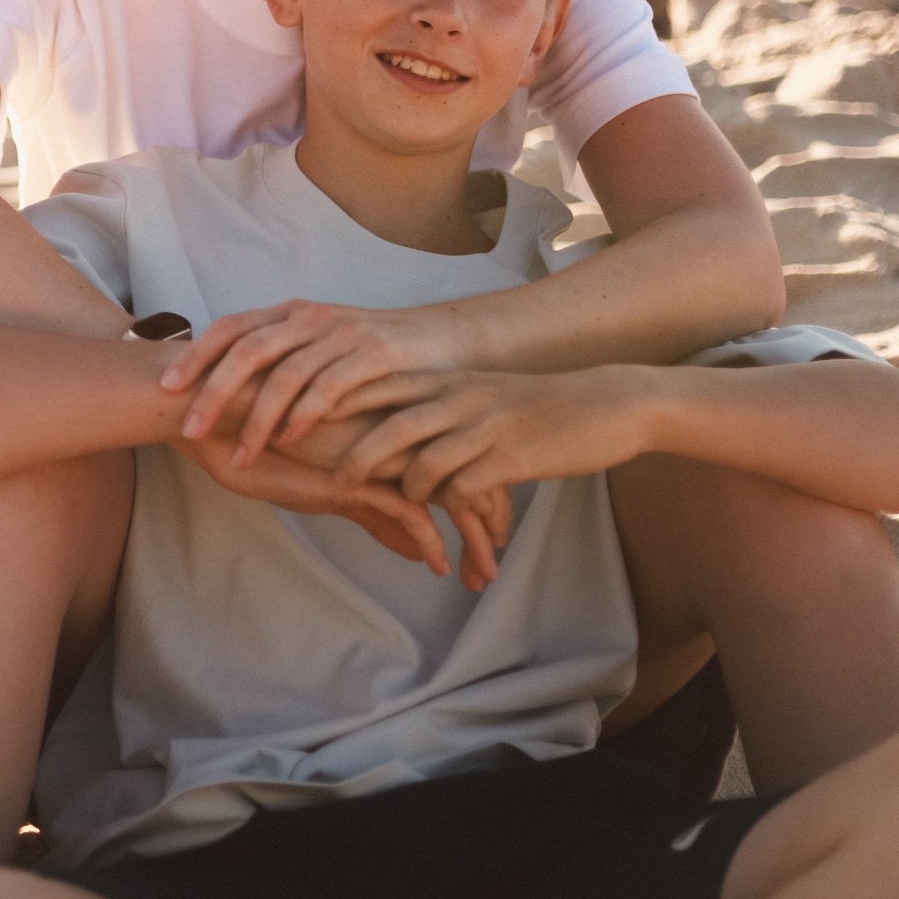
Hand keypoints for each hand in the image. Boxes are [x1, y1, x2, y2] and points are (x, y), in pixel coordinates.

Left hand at [163, 301, 465, 467]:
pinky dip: (304, 415)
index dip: (196, 356)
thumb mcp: (323, 347)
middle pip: (247, 351)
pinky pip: (329, 386)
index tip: (164, 388)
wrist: (447, 342)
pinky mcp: (374, 354)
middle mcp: (311, 318)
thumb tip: (226, 386)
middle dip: (213, 391)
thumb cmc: (377, 355)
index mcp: (292, 314)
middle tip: (188, 428)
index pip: (232, 329)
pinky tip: (288, 442)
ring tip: (239, 457)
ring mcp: (342, 333)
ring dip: (257, 420)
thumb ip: (284, 358)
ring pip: (284, 374)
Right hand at [175, 427, 503, 585]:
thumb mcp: (333, 488)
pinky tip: (441, 566)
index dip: (480, 499)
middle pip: (470, 475)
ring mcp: (379, 451)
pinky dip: (435, 541)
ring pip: (452, 492)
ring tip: (483, 574)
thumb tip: (413, 547)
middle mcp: (395, 434)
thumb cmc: (260, 442)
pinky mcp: (356, 472)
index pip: (457, 461)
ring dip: (474, 538)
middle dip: (490, 523)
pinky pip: (411, 510)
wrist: (216, 414)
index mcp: (391, 426)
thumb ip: (376, 514)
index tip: (491, 535)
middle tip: (495, 564)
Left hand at [330, 365, 655, 508]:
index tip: (292, 418)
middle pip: (388, 426)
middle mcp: (458, 398)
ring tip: (388, 504)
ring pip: (422, 461)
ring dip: (401, 489)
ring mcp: (484, 427)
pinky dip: (445, 505)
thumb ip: (436, 402)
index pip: (375, 385)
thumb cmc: (538, 402)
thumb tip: (389, 421)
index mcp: (446, 380)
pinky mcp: (511, 457)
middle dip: (354, 456)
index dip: (332, 401)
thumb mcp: (479, 393)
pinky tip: (447, 518)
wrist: (605, 403)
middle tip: (329, 481)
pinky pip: (462, 486)